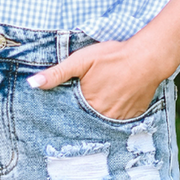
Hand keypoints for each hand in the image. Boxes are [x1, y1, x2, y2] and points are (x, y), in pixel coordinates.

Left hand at [26, 39, 166, 120]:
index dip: (63, 114)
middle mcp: (102, 116)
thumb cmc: (113, 56)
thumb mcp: (81, 60)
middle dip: (78, 118)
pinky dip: (112, 117)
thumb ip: (57, 73)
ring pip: (101, 123)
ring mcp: (119, 118)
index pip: (69, 116)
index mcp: (87, 104)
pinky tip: (111, 106)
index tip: (54, 118)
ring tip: (92, 112)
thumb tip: (32, 84)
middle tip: (75, 113)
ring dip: (95, 119)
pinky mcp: (132, 116)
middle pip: (85, 121)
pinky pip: (118, 123)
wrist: (147, 57)